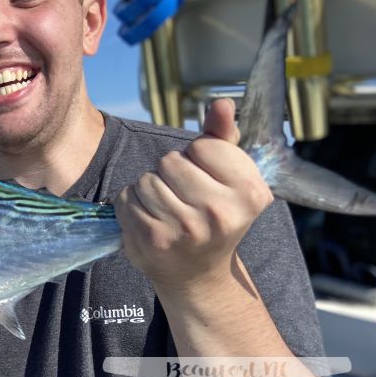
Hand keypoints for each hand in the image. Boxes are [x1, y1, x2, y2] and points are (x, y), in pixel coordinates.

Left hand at [113, 98, 272, 292]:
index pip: (202, 146)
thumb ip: (224, 137)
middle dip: (171, 173)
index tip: (206, 179)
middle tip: (183, 197)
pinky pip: (127, 199)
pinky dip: (131, 204)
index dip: (197, 157)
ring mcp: (184, 229)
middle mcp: (220, 213)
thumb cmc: (213, 214)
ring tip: (167, 208)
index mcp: (249, 193)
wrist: (198, 273)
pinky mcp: (152, 240)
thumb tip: (223, 103)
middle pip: (170, 161)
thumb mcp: (229, 177)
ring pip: (146, 180)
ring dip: (149, 189)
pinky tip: (150, 219)